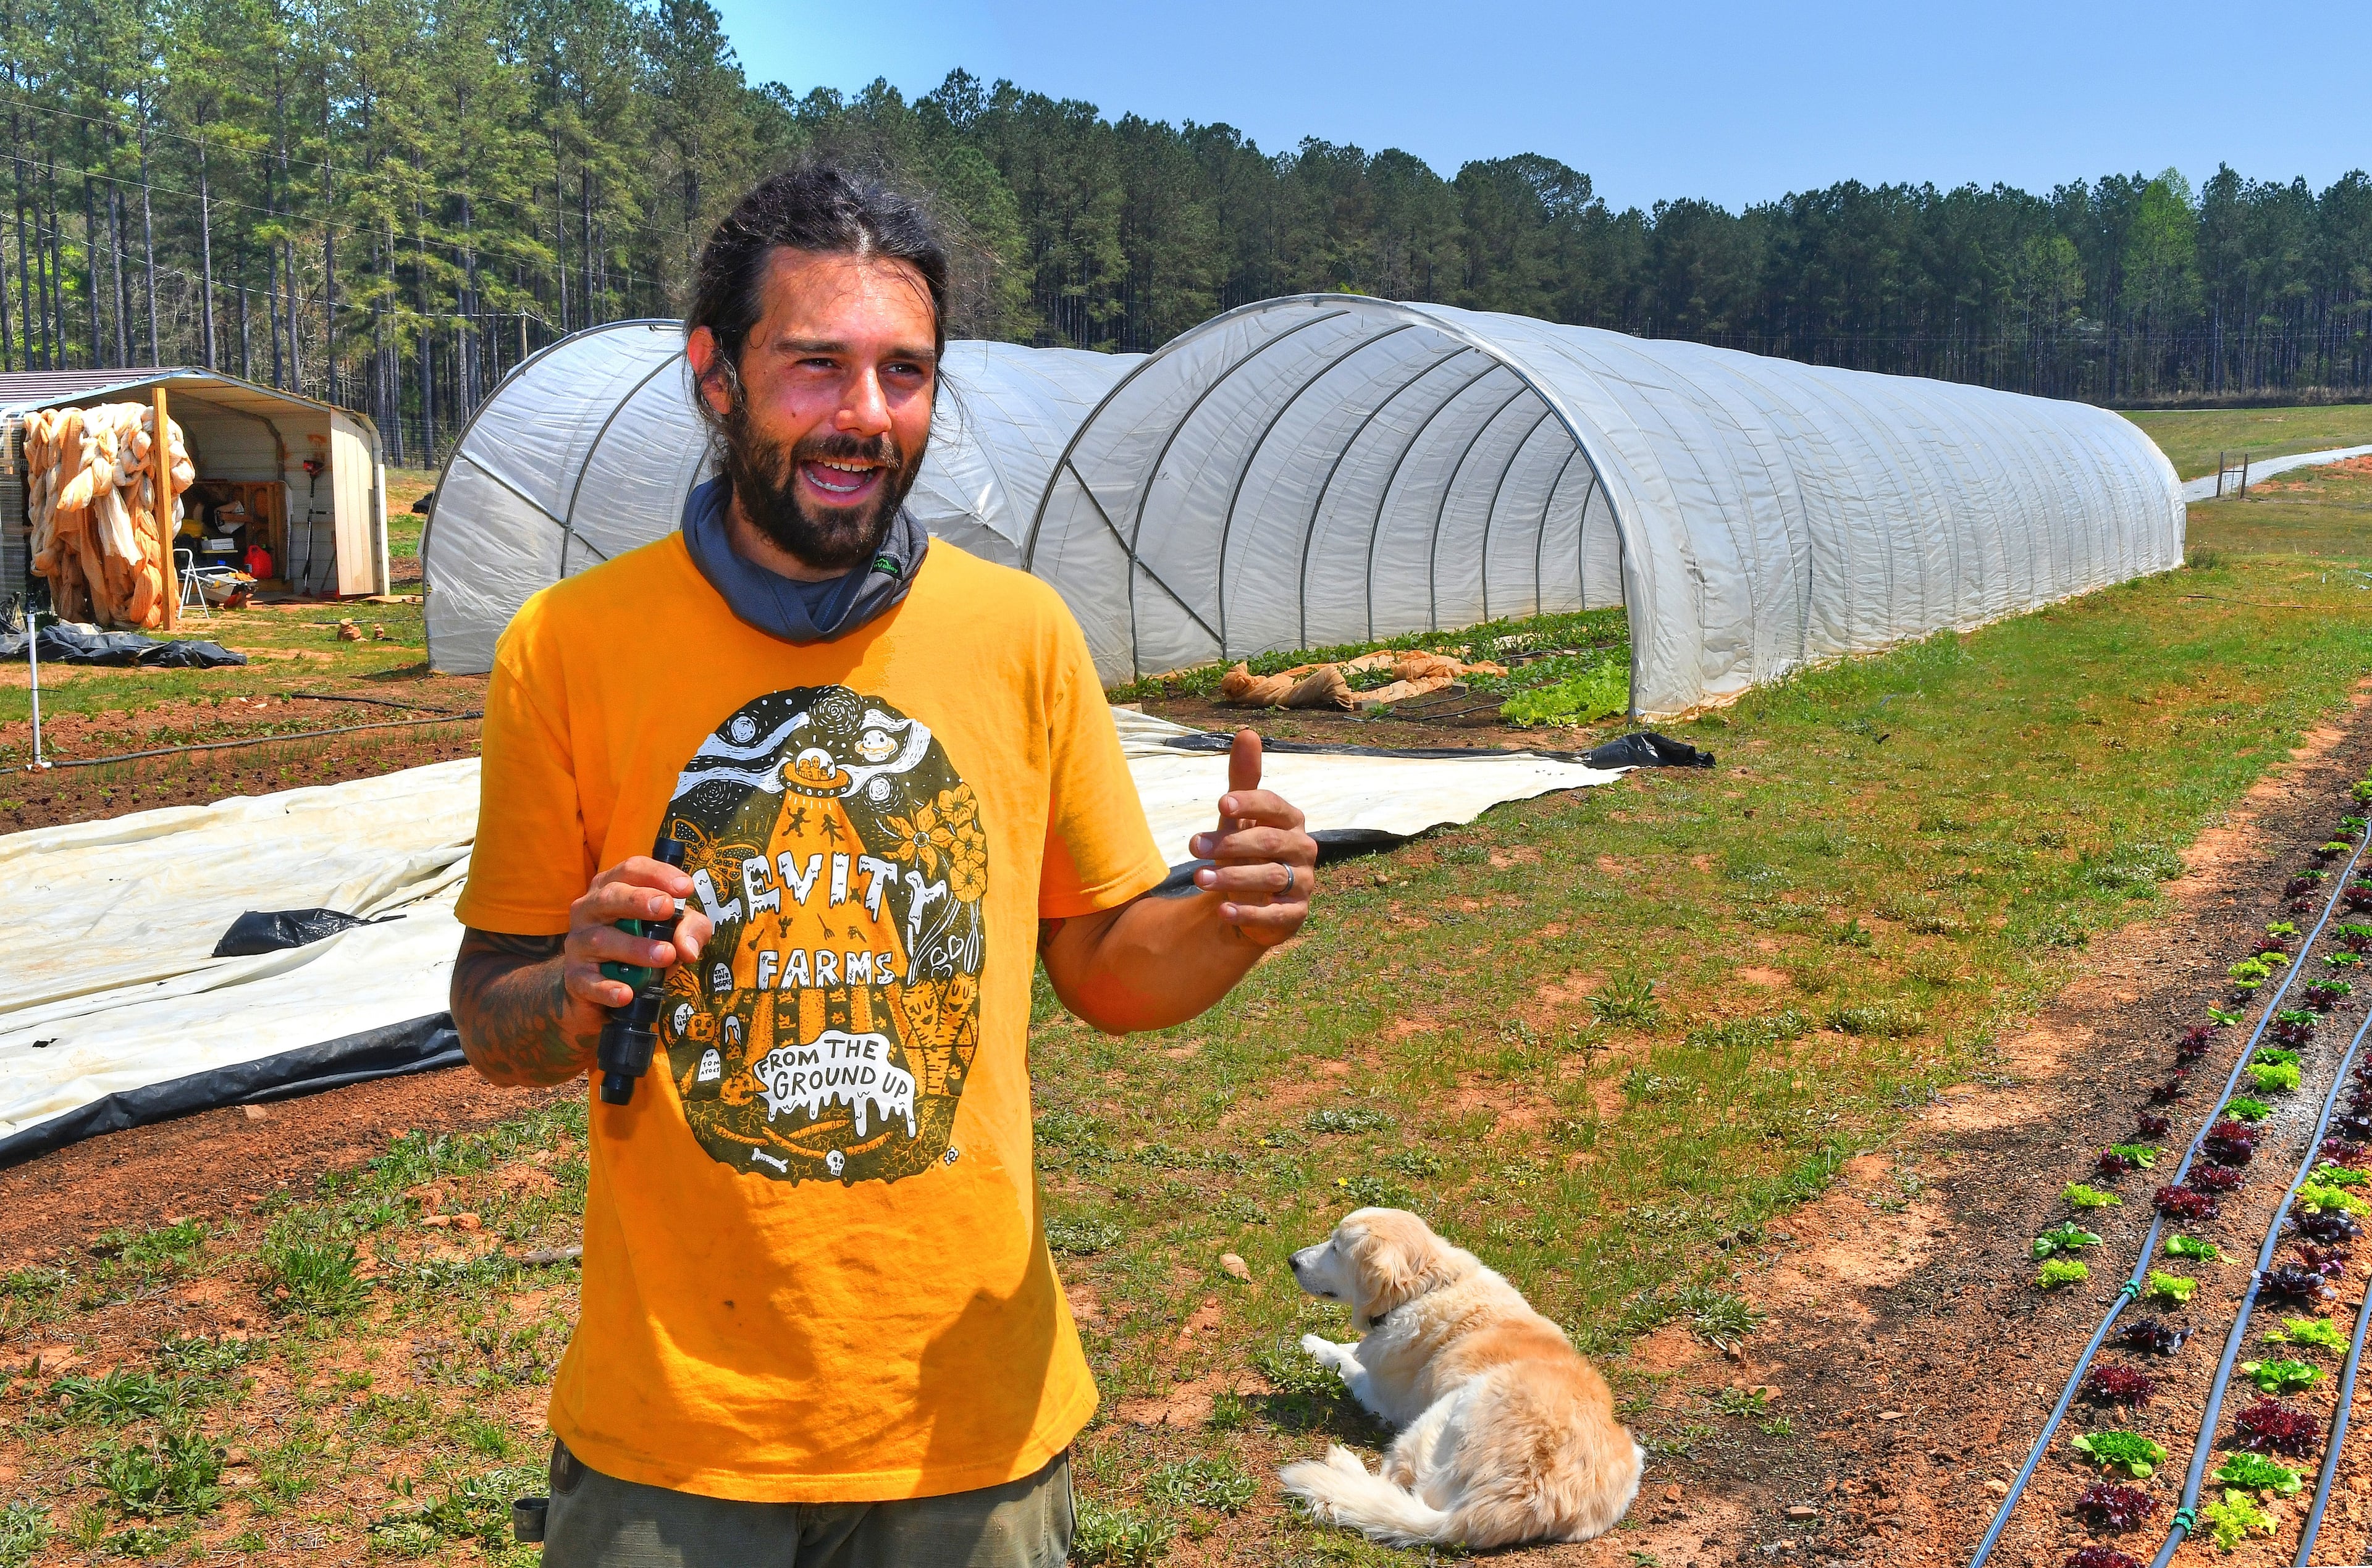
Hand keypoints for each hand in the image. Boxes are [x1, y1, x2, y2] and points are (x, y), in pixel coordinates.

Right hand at [564, 855, 715, 1018]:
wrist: (596, 989)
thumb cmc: (640, 947)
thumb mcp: (672, 932)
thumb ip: (689, 930)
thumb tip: (688, 948)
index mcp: (611, 888)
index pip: (631, 870)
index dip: (658, 875)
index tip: (686, 888)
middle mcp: (589, 910)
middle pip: (609, 896)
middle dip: (639, 901)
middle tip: (666, 908)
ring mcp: (578, 943)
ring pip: (601, 940)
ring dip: (635, 947)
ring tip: (666, 955)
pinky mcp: (575, 977)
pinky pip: (588, 981)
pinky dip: (607, 987)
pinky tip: (626, 993)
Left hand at [1188, 729, 1316, 946]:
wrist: (1251, 899)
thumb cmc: (1245, 848)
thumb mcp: (1239, 815)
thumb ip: (1243, 779)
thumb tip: (1247, 733)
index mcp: (1291, 820)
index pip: (1274, 806)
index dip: (1250, 804)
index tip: (1220, 805)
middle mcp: (1303, 849)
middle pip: (1269, 842)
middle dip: (1230, 844)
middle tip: (1192, 847)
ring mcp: (1303, 883)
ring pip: (1271, 877)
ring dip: (1233, 878)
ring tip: (1199, 878)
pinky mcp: (1295, 914)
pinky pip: (1276, 915)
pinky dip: (1249, 913)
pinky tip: (1222, 911)